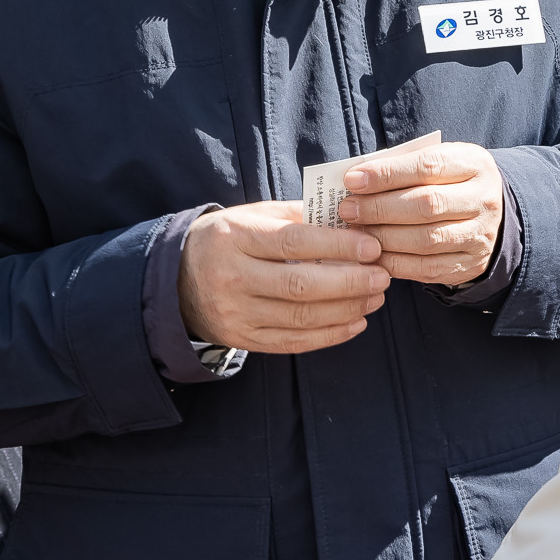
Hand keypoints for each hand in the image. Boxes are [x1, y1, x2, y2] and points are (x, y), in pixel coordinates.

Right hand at [179, 203, 389, 354]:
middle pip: (299, 285)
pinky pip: (292, 343)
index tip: (372, 247)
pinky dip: (329, 335)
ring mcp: (237, 313)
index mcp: (236, 238)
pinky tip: (356, 322)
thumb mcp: (253, 217)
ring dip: (346, 309)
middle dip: (349, 282)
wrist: (176, 280)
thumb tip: (349, 220)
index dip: (337, 246)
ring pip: (299, 318)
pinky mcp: (243, 339)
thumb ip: (297, 217)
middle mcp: (233, 278)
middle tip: (382, 275)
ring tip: (375, 296)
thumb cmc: (227, 240)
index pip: (293, 243)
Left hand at [339, 142, 505, 288]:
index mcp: (474, 164)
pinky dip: (394, 263)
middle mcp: (483, 200)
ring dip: (383, 237)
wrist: (488, 216)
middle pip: (426, 204)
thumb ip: (403, 167)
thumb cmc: (449, 183)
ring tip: (356, 232)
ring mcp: (480, 235)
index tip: (353, 180)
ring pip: (425, 239)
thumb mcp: (437, 163)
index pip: (428, 166)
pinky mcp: (470, 265)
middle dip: (380, 208)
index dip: (387, 174)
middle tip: (348, 210)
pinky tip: (372, 255)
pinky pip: (427, 268)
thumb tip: (357, 179)